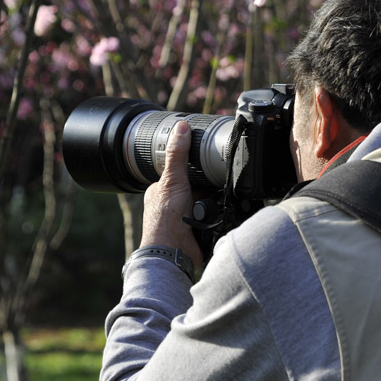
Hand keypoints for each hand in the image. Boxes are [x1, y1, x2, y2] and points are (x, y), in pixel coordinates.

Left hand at [140, 120, 203, 269]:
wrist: (173, 253)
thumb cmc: (165, 220)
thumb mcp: (173, 181)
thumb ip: (178, 155)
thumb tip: (181, 127)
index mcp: (162, 191)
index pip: (182, 173)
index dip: (195, 168)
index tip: (208, 161)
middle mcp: (173, 204)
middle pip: (198, 187)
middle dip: (208, 187)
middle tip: (213, 186)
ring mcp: (185, 218)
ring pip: (207, 202)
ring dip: (213, 203)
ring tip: (211, 205)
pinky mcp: (198, 230)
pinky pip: (213, 216)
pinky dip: (217, 215)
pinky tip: (218, 214)